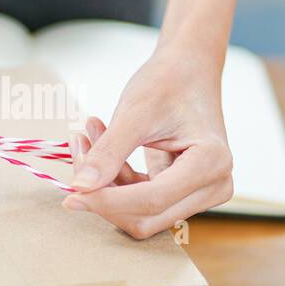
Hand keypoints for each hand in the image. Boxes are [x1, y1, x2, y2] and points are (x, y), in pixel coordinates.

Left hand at [62, 48, 232, 238]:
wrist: (188, 68)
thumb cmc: (169, 82)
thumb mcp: (135, 112)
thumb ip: (108, 153)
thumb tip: (80, 189)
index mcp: (211, 163)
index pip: (152, 200)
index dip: (108, 201)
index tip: (71, 193)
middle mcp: (213, 186)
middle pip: (146, 216)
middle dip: (105, 194)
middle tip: (78, 152)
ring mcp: (200, 193)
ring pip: (140, 214)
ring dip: (107, 185)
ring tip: (87, 138)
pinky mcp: (182, 192)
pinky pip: (139, 202)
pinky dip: (115, 179)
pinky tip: (99, 143)